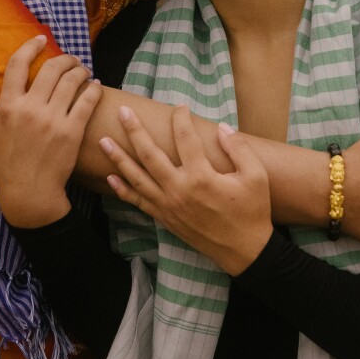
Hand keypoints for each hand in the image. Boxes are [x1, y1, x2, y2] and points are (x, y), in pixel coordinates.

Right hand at [0, 36, 102, 226]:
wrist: (30, 193)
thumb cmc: (4, 163)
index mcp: (8, 107)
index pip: (18, 64)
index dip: (30, 46)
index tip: (40, 39)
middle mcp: (31, 109)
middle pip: (52, 68)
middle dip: (64, 58)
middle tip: (70, 59)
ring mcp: (53, 120)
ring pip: (72, 80)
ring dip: (80, 70)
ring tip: (83, 71)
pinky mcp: (73, 131)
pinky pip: (88, 100)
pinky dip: (94, 88)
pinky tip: (95, 85)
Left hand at [100, 105, 272, 275]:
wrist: (245, 251)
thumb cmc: (252, 211)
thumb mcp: (256, 176)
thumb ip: (238, 148)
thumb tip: (222, 127)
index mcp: (202, 176)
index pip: (185, 138)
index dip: (181, 119)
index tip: (180, 107)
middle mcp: (179, 189)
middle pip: (150, 154)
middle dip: (134, 131)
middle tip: (123, 112)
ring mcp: (169, 205)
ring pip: (137, 177)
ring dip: (119, 158)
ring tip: (103, 140)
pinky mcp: (165, 218)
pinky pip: (139, 202)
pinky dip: (123, 190)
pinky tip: (111, 177)